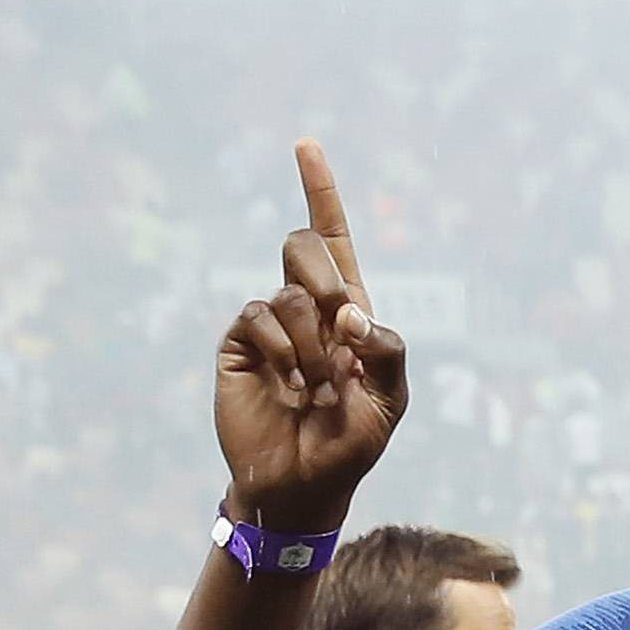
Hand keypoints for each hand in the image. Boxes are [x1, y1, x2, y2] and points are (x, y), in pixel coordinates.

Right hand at [214, 141, 409, 532]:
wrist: (302, 485)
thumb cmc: (350, 444)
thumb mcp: (390, 402)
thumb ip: (386, 350)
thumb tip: (351, 314)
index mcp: (348, 312)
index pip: (334, 240)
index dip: (320, 192)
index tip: (305, 144)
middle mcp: (306, 309)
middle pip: (307, 248)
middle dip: (329, 284)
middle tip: (340, 335)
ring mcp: (269, 325)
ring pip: (289, 291)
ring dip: (312, 343)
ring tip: (316, 387)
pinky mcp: (239, 343)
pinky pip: (258, 316)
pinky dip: (283, 350)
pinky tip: (289, 385)